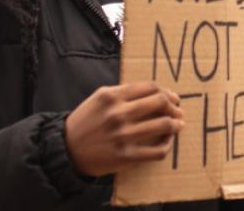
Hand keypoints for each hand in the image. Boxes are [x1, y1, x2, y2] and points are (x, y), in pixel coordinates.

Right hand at [65, 82, 183, 176]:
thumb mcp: (100, 98)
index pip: (151, 88)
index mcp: (112, 96)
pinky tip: (167, 142)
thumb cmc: (86, 121)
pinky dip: (167, 145)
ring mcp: (122, 135)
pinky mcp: (125, 156)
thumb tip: (157, 92)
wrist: (64, 149)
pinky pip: (156, 151)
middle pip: (160, 102)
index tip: (173, 98)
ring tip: (178, 125)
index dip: (167, 92)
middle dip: (174, 106)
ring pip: (163, 125)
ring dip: (176, 124)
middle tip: (178, 111)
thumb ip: (125, 92)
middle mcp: (118, 114)